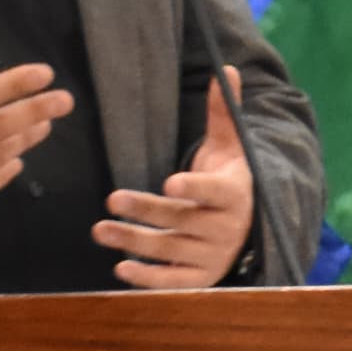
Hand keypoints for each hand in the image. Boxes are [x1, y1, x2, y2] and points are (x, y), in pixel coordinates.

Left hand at [101, 67, 256, 287]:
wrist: (251, 226)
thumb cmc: (230, 179)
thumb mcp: (230, 146)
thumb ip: (224, 112)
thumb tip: (229, 69)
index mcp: (235, 193)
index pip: (215, 191)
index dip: (194, 188)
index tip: (169, 183)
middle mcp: (227, 228)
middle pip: (183, 220)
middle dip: (146, 211)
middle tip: (110, 200)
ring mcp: (214, 256)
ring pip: (171, 249)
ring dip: (134, 241)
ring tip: (100, 230)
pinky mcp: (201, 278)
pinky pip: (174, 281)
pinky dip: (149, 278)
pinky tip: (121, 268)